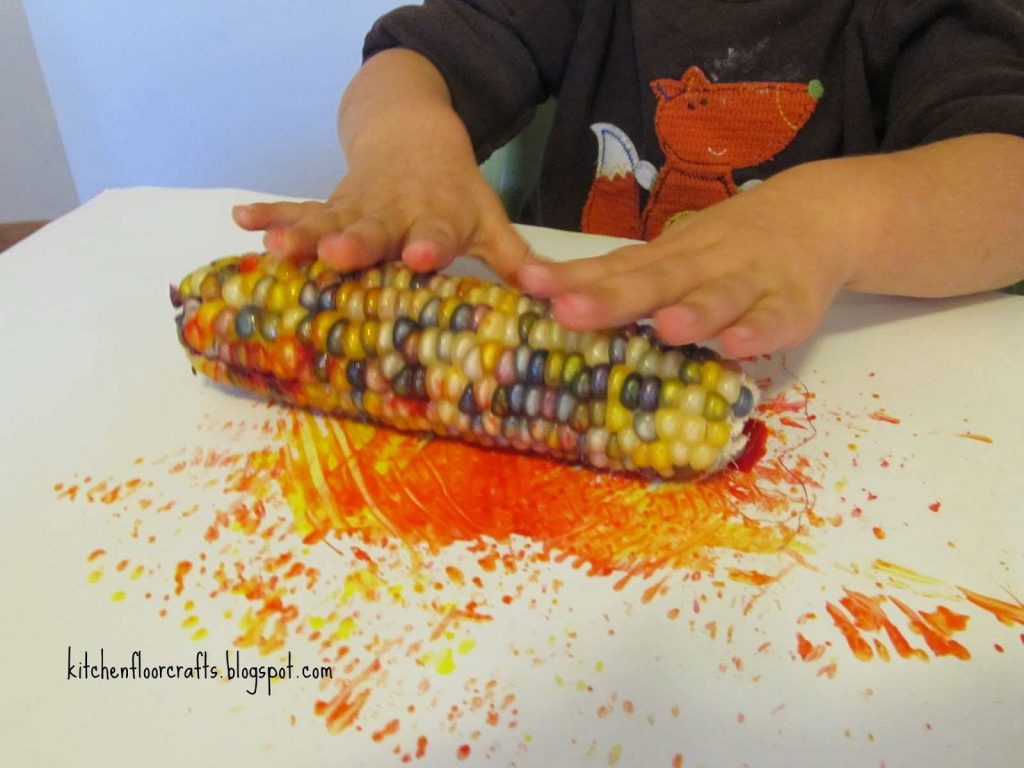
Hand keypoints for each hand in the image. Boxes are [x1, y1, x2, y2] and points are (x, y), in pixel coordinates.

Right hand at [232, 116, 534, 282]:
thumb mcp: (486, 219)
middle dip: (356, 243)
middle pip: (374, 230)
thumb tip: (553, 296)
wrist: (414, 134)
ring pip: (327, 219)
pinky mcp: (328, 202)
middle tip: (338, 254)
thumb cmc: (455, 193)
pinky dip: (270, 212)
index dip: (429, 246)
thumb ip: (512, 258)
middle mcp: (393, 214)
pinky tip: (241, 218)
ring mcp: (356, 206)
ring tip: (278, 245)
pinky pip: (296, 207)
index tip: (421, 258)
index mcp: (436, 219)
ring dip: (302, 232)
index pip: (435, 234)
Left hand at [517, 163, 859, 357]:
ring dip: (694, 314)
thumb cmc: (724, 246)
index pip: (612, 267)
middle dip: (612, 299)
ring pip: (719, 298)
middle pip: (655, 281)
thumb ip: (616, 279)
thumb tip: (542, 295)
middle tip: (568, 311)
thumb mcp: (667, 256)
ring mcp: (748, 283)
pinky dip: (760, 332)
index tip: (526, 284)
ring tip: (665, 328)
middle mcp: (701, 266)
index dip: (570, 277)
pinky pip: (776, 320)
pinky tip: (739, 347)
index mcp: (666, 258)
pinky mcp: (792, 305)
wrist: (818, 214)